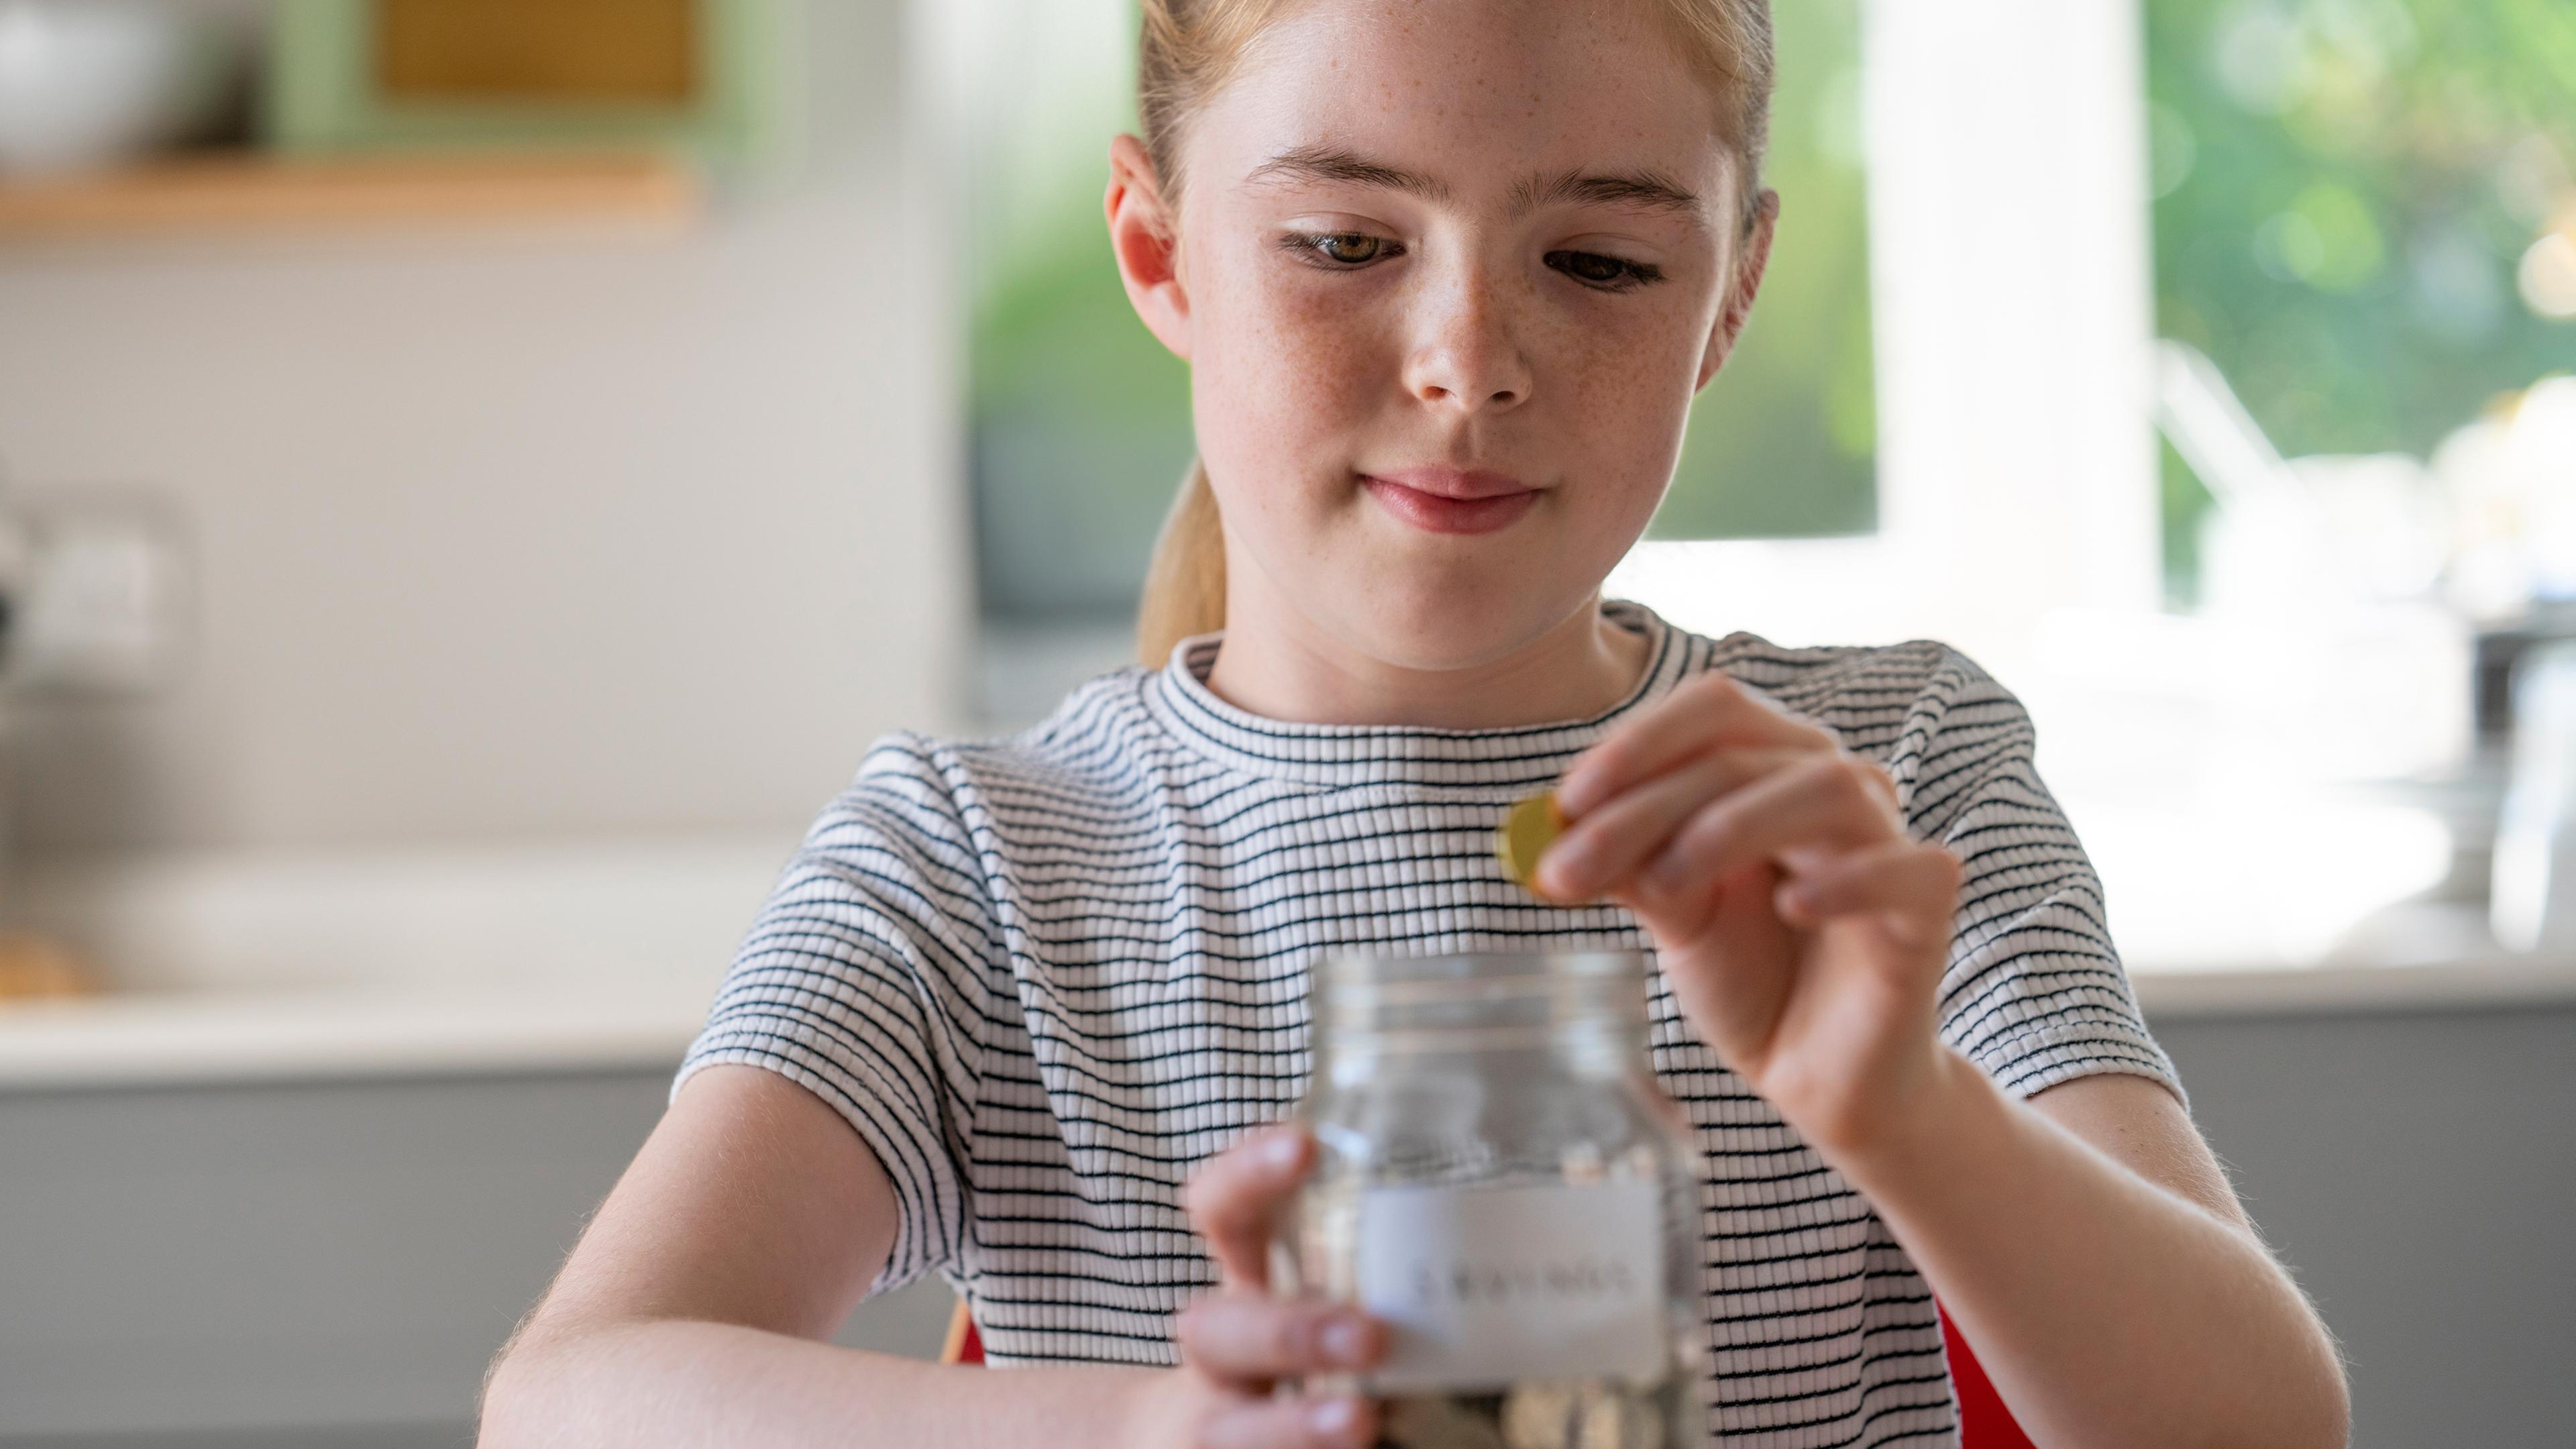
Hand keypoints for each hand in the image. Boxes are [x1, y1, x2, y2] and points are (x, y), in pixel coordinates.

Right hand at [1126, 1125, 1383, 1448]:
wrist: (1219, 1437)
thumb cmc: (1299, 1351)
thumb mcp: (1327, 1298)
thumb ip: (1390, 1277)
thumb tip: (1524, 1255)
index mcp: (1244, 1280)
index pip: (1222, 1208)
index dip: (1249, 1174)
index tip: (1306, 1146)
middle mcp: (1220, 1349)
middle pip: (1216, 1329)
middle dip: (1290, 1331)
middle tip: (1371, 1334)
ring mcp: (1218, 1419)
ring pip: (1228, 1425)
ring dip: (1295, 1423)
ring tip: (1360, 1418)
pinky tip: (1371, 1448)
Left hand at [1536, 672, 1964, 1155]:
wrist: (1818, 1075)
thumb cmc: (1750, 976)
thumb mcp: (1673, 914)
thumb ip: (1627, 865)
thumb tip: (1551, 826)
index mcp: (1771, 766)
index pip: (1711, 709)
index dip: (1635, 745)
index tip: (1562, 805)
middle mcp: (1833, 783)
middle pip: (1742, 750)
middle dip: (1644, 806)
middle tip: (1570, 868)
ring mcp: (1887, 838)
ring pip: (1825, 786)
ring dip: (1730, 826)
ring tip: (1669, 884)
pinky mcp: (1928, 903)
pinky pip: (1905, 867)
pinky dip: (1846, 880)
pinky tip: (1792, 908)